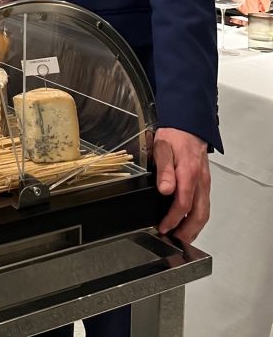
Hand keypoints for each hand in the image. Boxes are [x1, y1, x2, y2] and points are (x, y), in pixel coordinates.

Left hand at [153, 127, 210, 242]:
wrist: (188, 124)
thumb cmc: (173, 136)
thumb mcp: (162, 149)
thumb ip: (164, 170)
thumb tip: (165, 190)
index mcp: (188, 174)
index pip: (183, 205)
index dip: (173, 220)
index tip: (163, 228)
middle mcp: (200, 181)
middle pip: (199, 214)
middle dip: (188, 231)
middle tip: (175, 241)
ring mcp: (204, 182)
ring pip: (204, 211)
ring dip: (195, 227)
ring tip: (182, 237)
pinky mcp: (204, 181)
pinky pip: (205, 204)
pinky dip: (198, 217)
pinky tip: (190, 221)